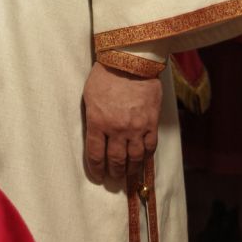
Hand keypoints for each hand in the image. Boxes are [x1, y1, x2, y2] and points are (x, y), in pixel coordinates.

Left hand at [82, 62, 160, 183]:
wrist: (130, 62)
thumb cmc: (105, 75)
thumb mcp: (89, 96)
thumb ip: (92, 118)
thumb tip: (95, 134)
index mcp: (97, 122)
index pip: (95, 154)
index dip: (96, 168)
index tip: (97, 176)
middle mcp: (116, 129)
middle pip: (115, 160)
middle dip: (113, 173)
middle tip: (112, 179)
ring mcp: (136, 128)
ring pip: (134, 158)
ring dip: (131, 170)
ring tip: (128, 176)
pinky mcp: (151, 123)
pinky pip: (150, 147)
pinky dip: (146, 158)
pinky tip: (142, 162)